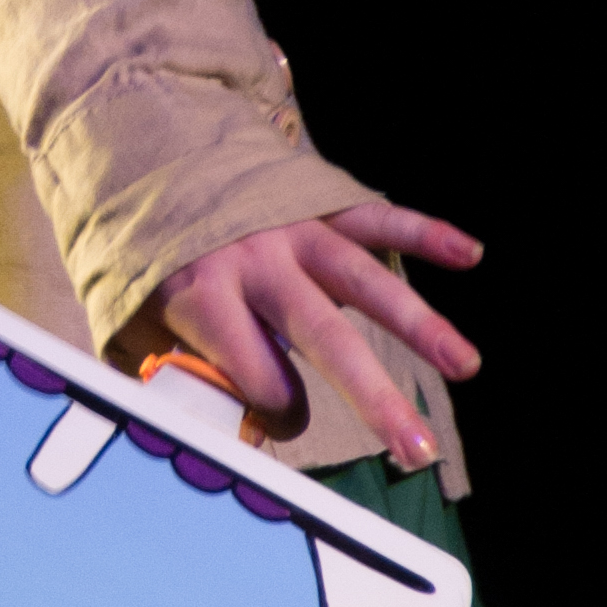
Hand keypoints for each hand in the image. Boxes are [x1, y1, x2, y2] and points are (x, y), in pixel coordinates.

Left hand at [156, 202, 480, 471]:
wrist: (154, 157)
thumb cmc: (153, 258)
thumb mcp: (136, 319)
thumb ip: (170, 374)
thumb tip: (208, 438)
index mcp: (203, 296)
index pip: (257, 373)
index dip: (276, 410)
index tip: (283, 421)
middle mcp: (256, 264)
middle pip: (322, 336)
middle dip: (374, 396)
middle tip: (417, 449)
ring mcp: (294, 230)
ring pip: (365, 280)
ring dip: (419, 323)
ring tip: (464, 365)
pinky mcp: (321, 203)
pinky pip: (378, 218)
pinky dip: (424, 232)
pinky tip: (470, 253)